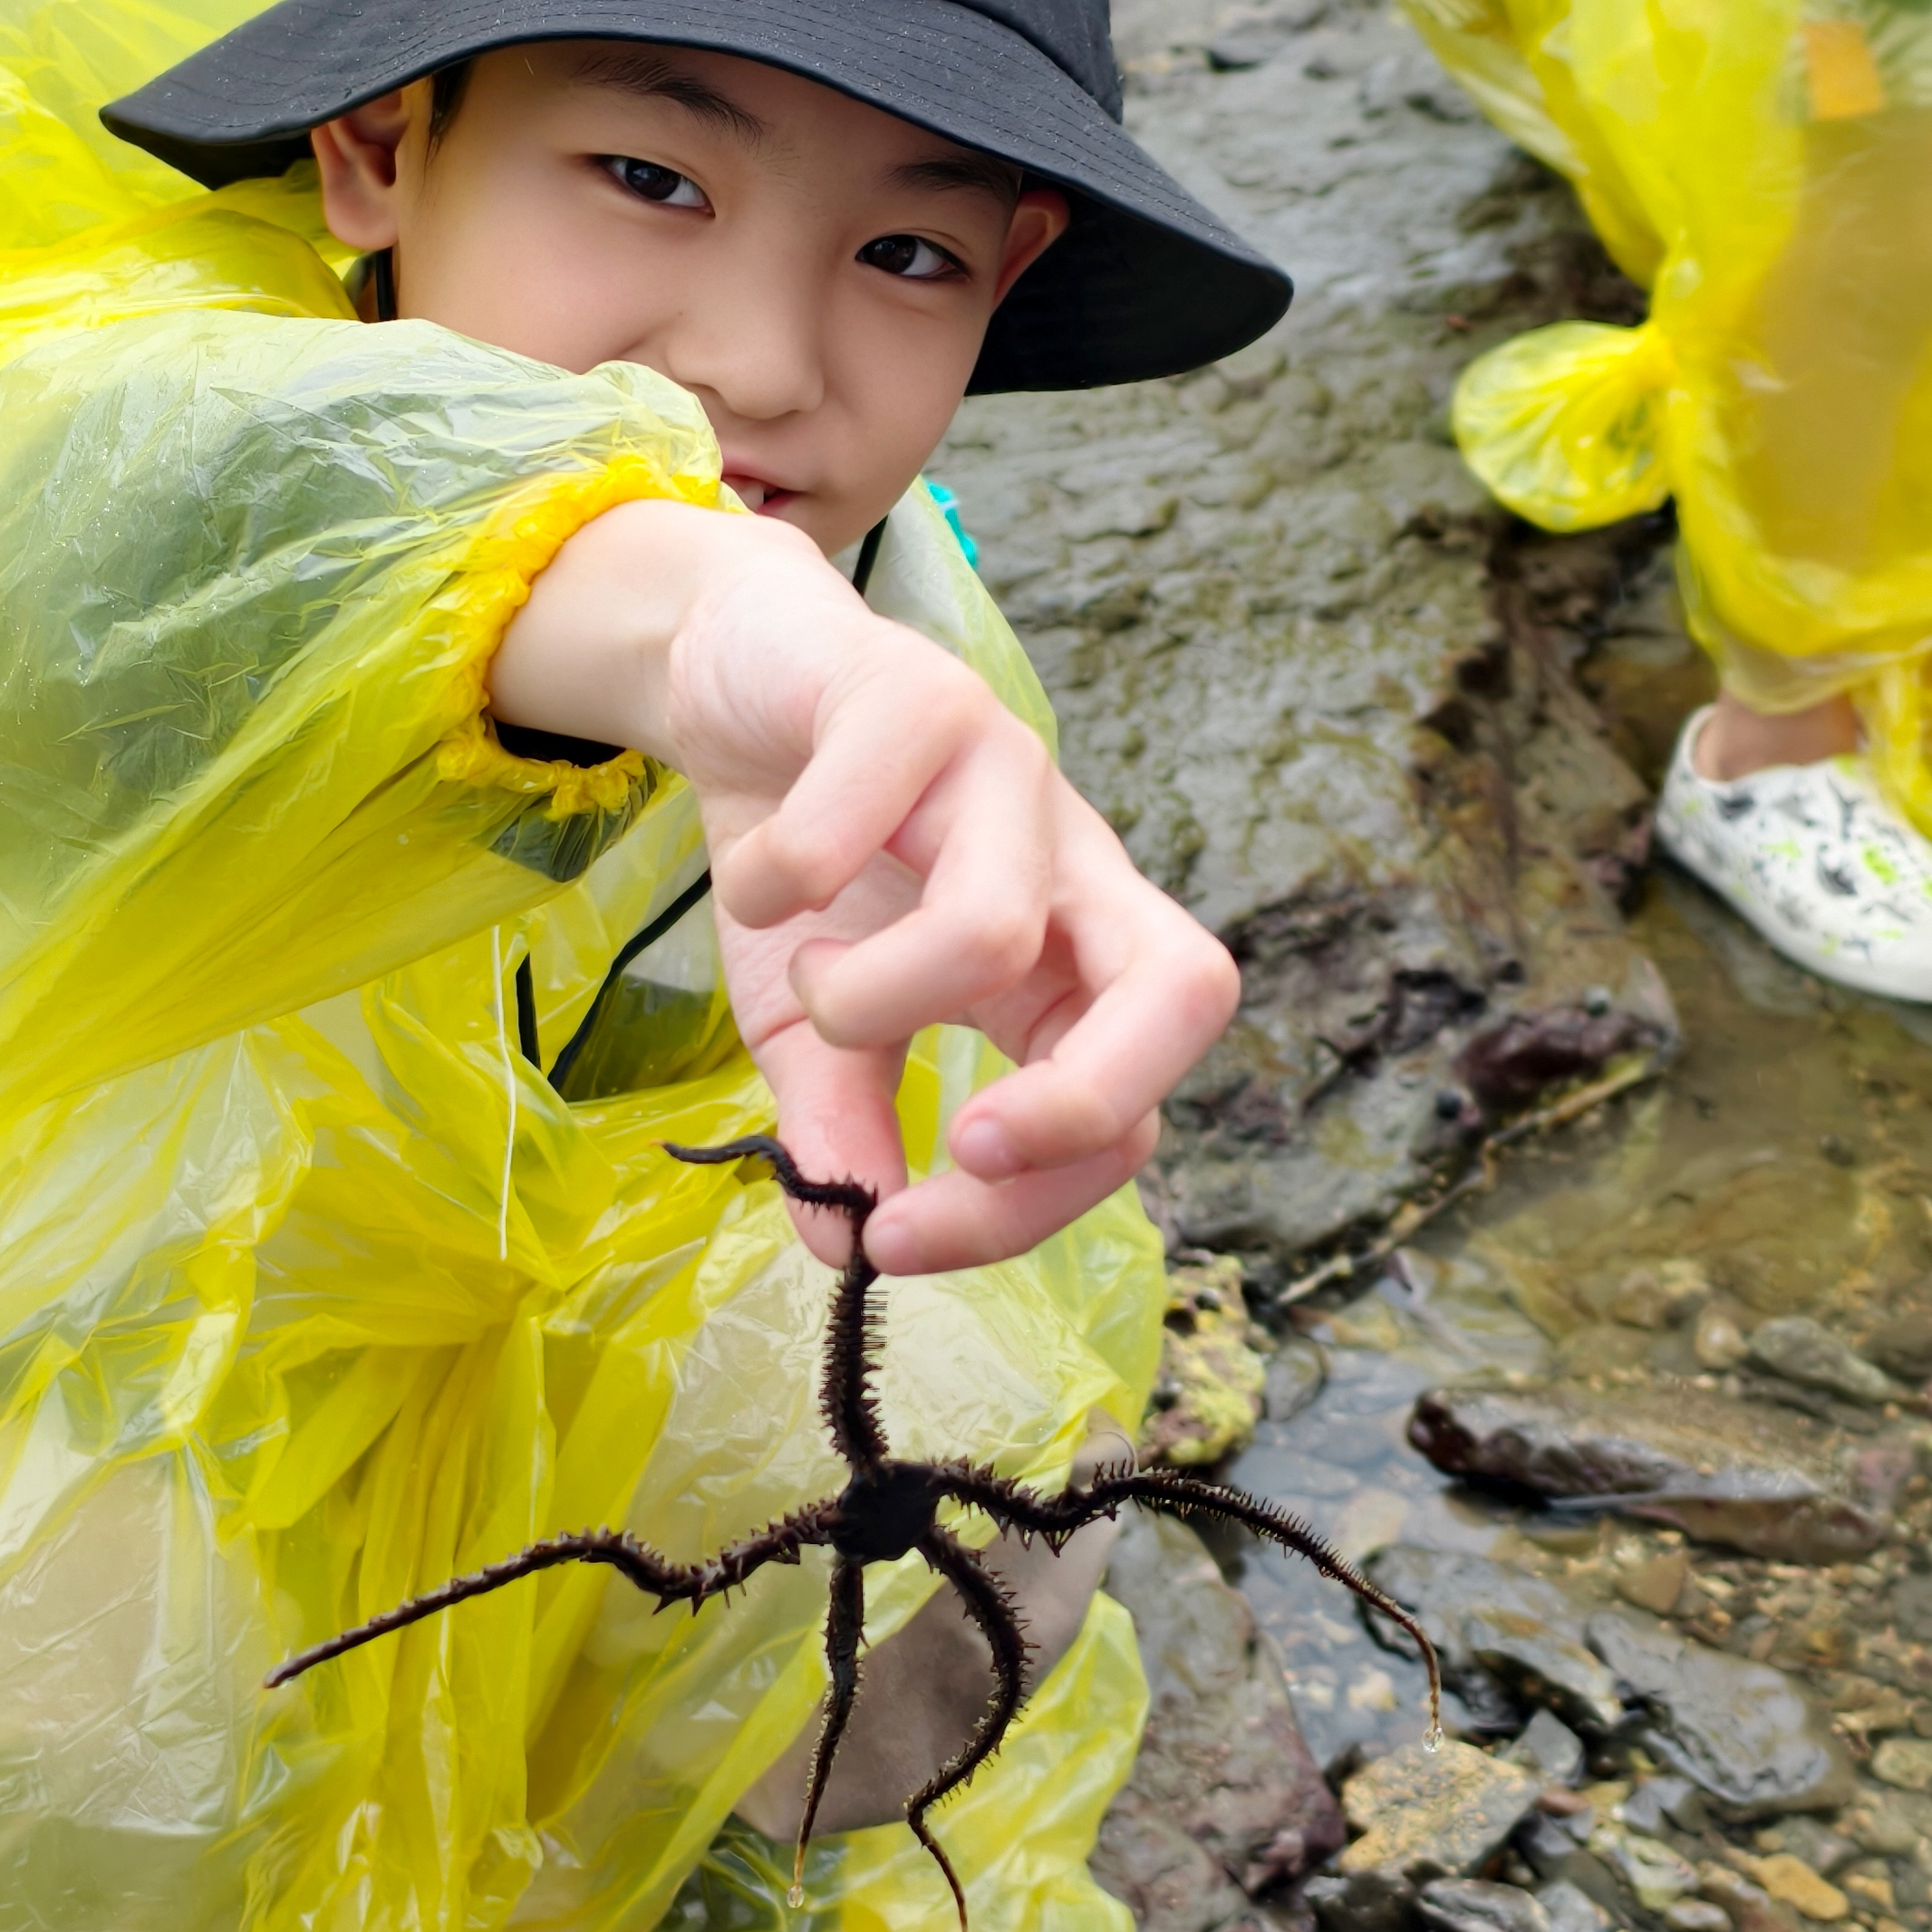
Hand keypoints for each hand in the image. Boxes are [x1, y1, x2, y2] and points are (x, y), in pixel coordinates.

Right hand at [489, 500, 1237, 1270]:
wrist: (741, 681)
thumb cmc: (810, 868)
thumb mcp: (816, 1027)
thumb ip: (843, 1132)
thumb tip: (846, 1251)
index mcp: (1071, 969)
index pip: (1131, 1115)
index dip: (1034, 1205)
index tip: (896, 1242)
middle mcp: (1073, 870)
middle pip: (1190, 988)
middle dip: (1086, 1100)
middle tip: (967, 1143)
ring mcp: (1010, 773)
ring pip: (995, 925)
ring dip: (868, 994)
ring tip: (810, 975)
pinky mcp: (918, 694)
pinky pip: (853, 817)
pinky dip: (776, 880)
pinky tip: (754, 877)